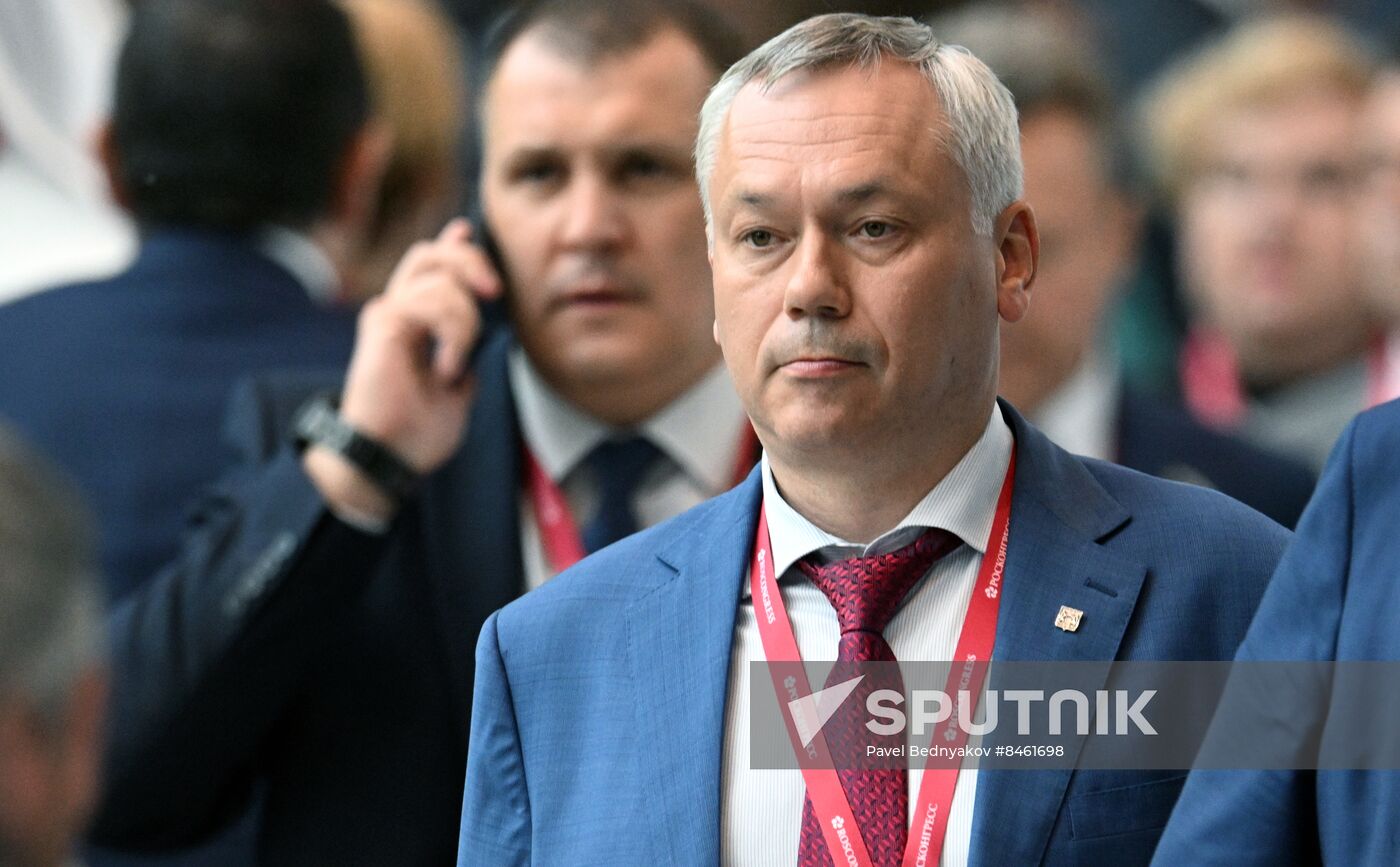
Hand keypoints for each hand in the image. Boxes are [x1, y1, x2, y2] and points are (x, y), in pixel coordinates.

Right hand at [305, 219, 502, 521]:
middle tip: (493, 293)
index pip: (431, 266)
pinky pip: (427, 303)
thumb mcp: (459, 383)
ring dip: (464, 321)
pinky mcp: (381, 326)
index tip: (466, 231)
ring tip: (455, 365)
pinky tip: (445, 368)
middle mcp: (396, 310)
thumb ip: (466, 347)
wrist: (391, 458)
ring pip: (439, 279)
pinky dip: (451, 334)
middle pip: (431, 254)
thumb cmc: (419, 430)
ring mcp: (386, 315)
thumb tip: (483, 322)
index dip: (452, 245)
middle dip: (470, 261)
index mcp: (415, 320)